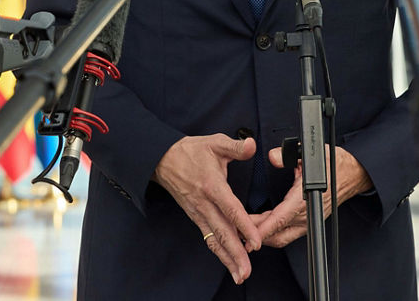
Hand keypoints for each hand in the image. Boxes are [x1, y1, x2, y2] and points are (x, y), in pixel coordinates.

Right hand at [152, 134, 262, 283]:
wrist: (163, 159)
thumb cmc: (191, 151)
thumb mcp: (215, 143)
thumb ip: (236, 146)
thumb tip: (252, 144)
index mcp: (211, 185)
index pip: (230, 210)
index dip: (244, 227)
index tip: (256, 242)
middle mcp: (204, 204)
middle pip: (222, 232)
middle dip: (235, 254)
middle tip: (246, 272)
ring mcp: (198, 213)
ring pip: (214, 240)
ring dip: (227, 259)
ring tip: (240, 275)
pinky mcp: (195, 217)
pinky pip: (208, 237)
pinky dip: (219, 252)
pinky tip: (229, 262)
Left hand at [251, 146, 371, 248]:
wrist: (353, 174)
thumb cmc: (334, 163)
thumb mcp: (312, 153)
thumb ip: (289, 155)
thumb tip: (273, 157)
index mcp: (306, 198)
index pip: (281, 218)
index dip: (262, 228)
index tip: (248, 235)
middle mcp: (308, 214)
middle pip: (278, 234)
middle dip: (257, 235)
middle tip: (237, 229)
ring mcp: (310, 221)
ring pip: (283, 237)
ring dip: (265, 235)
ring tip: (245, 229)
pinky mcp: (310, 223)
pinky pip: (289, 234)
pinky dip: (274, 232)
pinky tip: (262, 225)